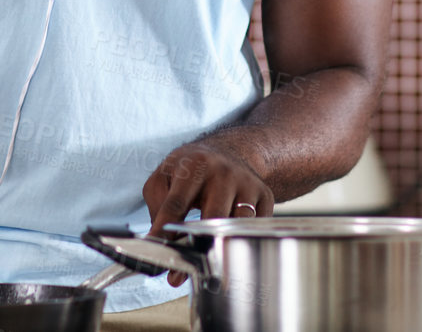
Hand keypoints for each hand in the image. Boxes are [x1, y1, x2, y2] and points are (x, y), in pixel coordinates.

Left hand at [143, 138, 273, 285]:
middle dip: (195, 248)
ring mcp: (247, 184)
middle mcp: (223, 173)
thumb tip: (157, 237)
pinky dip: (241, 241)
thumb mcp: (166, 175)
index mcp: (194, 165)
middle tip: (181, 272)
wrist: (228, 151)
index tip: (157, 252)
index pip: (177, 204)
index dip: (165, 230)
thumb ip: (156, 203)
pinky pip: (255, 228)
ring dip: (220, 248)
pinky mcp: (265, 195)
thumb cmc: (191, 168)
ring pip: (237, 226)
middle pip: (212, 218)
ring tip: (206, 264)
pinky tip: (228, 246)